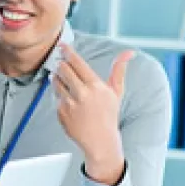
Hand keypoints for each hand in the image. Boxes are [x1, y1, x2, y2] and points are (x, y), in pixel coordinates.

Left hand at [54, 44, 132, 184]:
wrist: (100, 140)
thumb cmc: (108, 114)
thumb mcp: (116, 92)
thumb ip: (119, 70)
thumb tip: (129, 52)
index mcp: (95, 86)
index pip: (77, 63)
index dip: (68, 52)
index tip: (62, 45)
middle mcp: (81, 94)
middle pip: (63, 70)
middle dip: (61, 65)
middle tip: (61, 63)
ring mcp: (69, 103)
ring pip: (56, 82)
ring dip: (57, 78)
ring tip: (64, 81)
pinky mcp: (60, 112)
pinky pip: (56, 97)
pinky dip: (59, 95)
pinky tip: (68, 101)